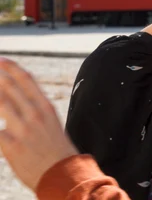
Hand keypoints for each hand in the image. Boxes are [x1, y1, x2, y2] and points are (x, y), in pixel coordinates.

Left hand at [0, 57, 78, 189]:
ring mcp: (22, 129)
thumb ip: (33, 113)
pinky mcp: (10, 145)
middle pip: (9, 88)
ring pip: (0, 104)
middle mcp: (34, 114)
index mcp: (46, 107)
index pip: (27, 80)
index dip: (12, 68)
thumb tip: (14, 104)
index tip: (2, 60)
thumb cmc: (57, 150)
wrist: (63, 174)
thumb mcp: (52, 124)